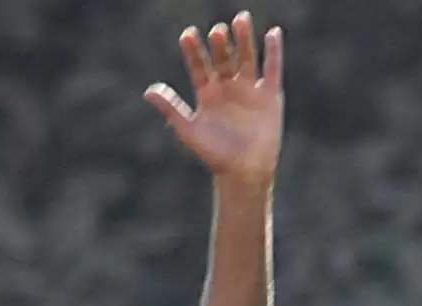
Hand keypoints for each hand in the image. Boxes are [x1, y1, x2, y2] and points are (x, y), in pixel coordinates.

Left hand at [147, 13, 282, 186]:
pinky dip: (273, 51)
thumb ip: (171, 108)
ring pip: (246, 57)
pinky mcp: (270, 94)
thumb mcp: (189, 129)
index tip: (187, 35)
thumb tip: (147, 90)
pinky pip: (272, 68)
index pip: (198, 66)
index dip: (192, 51)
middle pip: (222, 58)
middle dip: (219, 44)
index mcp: (207, 93)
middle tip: (216, 30)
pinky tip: (272, 33)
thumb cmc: (213, 153)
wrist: (242, 171)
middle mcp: (227, 86)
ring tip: (240, 19)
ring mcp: (249, 88)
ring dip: (244, 39)